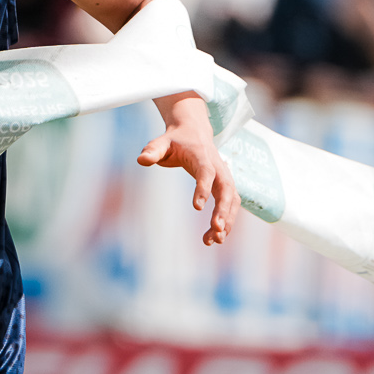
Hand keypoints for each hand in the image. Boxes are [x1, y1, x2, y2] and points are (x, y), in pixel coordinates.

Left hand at [137, 93, 238, 246]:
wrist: (195, 133)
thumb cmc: (175, 140)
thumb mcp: (161, 143)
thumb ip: (152, 150)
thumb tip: (141, 159)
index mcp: (202, 156)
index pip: (206, 172)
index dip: (203, 188)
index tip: (197, 208)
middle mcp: (218, 167)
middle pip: (226, 189)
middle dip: (223, 209)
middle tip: (216, 229)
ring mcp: (225, 177)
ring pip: (232, 199)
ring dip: (227, 220)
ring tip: (215, 241)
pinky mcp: (225, 186)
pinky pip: (230, 205)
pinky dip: (226, 221)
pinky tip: (214, 238)